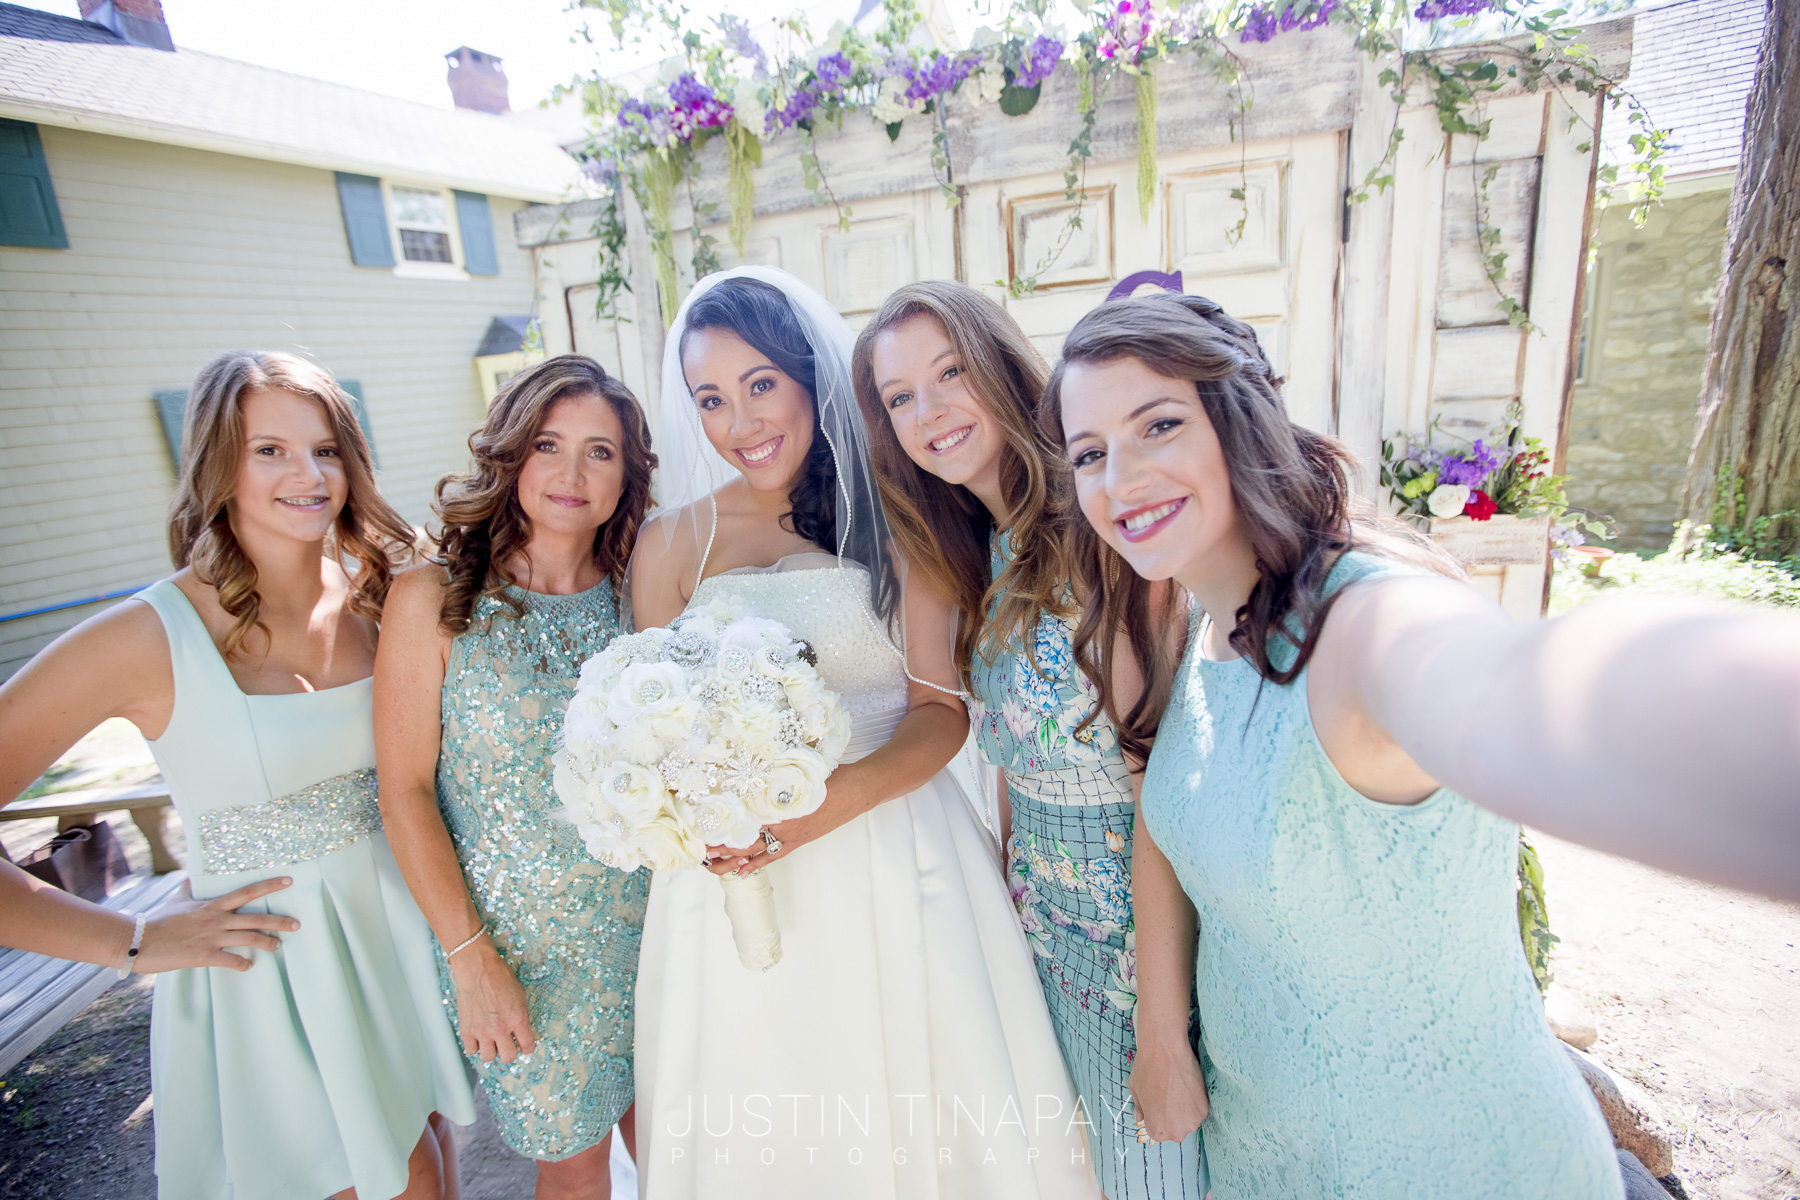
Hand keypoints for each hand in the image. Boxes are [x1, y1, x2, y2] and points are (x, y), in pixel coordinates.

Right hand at [133, 876, 301, 972]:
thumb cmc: (157, 921)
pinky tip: (248, 966)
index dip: (269, 885)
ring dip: (267, 943)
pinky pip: (231, 960)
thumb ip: (186, 891)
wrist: (139, 939)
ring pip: (249, 938)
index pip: (247, 892)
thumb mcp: (175, 902)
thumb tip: (187, 880)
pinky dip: (242, 964)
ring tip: (278, 946)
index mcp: (212, 905)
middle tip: (297, 924)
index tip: (289, 881)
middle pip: (256, 918)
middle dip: (279, 921)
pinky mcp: (204, 955)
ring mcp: (212, 937)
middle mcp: (217, 919)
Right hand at [447, 939, 537, 1063]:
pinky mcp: (467, 1030)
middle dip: (510, 1052)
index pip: (528, 1046)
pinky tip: (478, 1038)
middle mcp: (500, 1028)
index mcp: (517, 1019)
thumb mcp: (520, 994)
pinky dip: (475, 1046)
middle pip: (508, 1058)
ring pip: (489, 1058)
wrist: (477, 969)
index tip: (524, 1046)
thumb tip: (521, 1030)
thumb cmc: (499, 977)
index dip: (527, 1047)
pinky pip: (471, 1050)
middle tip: (508, 1045)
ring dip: (492, 1051)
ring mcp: (482, 1031)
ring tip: (492, 1041)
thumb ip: (521, 1015)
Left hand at [712, 775, 869, 876]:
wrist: (858, 790)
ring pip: (757, 851)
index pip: (747, 818)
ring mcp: (793, 835)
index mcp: (783, 806)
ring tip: (713, 865)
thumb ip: (777, 773)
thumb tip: (754, 767)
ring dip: (735, 858)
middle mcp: (785, 824)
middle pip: (748, 839)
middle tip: (704, 850)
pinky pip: (774, 856)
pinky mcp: (799, 840)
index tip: (707, 825)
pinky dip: (756, 864)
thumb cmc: (833, 777)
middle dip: (724, 846)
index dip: (726, 824)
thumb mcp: (801, 771)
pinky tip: (742, 872)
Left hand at [1128, 1036, 1209, 1142]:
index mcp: (1157, 1130)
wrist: (1165, 1052)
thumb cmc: (1147, 1070)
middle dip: (1171, 1117)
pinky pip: (1198, 1110)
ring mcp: (1193, 1121)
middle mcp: (1176, 1132)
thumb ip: (1139, 1108)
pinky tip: (1187, 1087)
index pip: (1158, 1132)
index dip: (1156, 1116)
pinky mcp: (1204, 1108)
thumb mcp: (1135, 1091)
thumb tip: (1139, 1116)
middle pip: (1175, 1129)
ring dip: (1184, 1111)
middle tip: (1168, 1096)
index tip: (1156, 1103)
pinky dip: (1194, 1102)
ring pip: (1188, 1120)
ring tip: (1177, 1090)